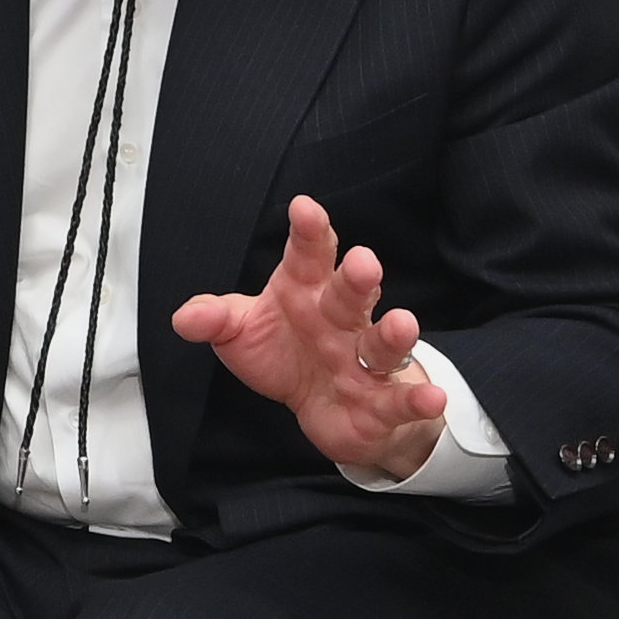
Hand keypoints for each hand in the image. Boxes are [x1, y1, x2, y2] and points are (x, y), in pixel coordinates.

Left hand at [171, 197, 449, 481]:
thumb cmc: (286, 354)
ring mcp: (363, 360)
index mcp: (306, 292)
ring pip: (381, 342)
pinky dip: (417, 399)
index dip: (308, 232)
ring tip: (403, 324)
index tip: (304, 209)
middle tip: (364, 262)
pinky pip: (399, 399)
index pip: (308, 256)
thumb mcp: (242, 334)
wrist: (324, 409)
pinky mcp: (380, 401)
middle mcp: (340, 320)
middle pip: (350, 294)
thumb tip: (186, 317)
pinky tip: (433, 398)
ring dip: (394, 333)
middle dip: (357, 278)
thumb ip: (216, 320)